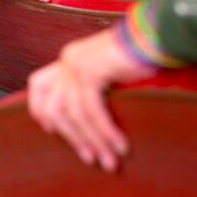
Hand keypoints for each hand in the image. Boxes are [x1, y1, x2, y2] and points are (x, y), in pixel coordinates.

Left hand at [27, 29, 155, 171]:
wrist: (158, 36)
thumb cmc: (140, 57)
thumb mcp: (108, 74)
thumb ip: (92, 91)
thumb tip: (86, 124)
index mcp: (69, 58)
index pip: (38, 85)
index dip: (39, 109)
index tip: (50, 131)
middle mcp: (67, 60)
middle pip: (55, 107)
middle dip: (74, 137)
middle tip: (92, 159)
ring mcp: (76, 64)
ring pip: (75, 114)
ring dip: (94, 140)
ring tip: (109, 160)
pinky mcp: (90, 70)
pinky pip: (92, 110)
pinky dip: (105, 131)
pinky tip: (119, 146)